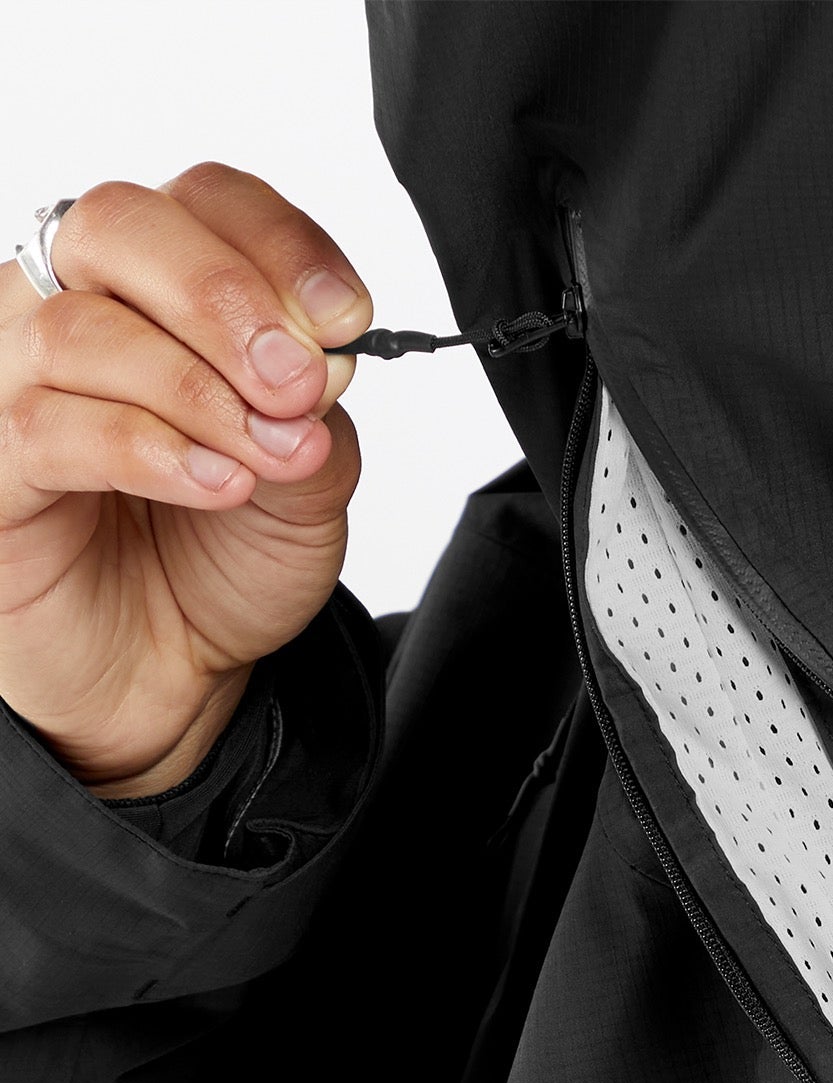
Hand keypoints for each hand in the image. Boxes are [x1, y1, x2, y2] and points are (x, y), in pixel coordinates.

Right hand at [0, 162, 372, 795]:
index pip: (204, 203)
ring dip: (198, 388)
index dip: (278, 243)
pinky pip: (49, 427)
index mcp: (161, 291)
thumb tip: (320, 361)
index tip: (347, 315)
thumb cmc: (222, 564)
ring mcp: (18, 381)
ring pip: (83, 327)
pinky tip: (216, 482)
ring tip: (265, 454)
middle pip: (120, 226)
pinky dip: (149, 448)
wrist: (175, 675)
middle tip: (297, 381)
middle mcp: (75, 310)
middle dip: (226, 298)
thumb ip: (314, 415)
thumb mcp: (309, 487)